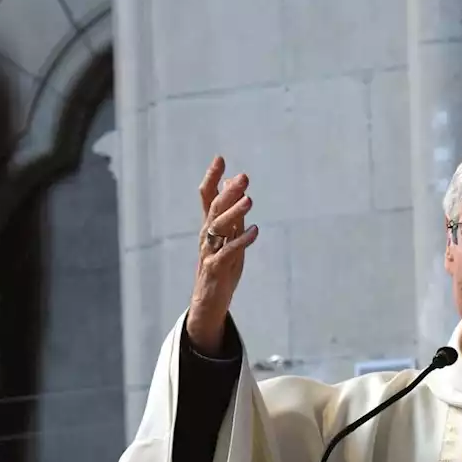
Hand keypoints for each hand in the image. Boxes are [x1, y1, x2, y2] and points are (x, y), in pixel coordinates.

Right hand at [186, 156, 258, 353]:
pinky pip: (228, 252)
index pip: (206, 197)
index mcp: (209, 226)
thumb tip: (234, 184)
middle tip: (243, 177)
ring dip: (234, 213)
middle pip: (214, 209)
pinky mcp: (215, 269)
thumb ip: (232, 212)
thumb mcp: (228, 236)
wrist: (209, 302)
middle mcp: (206, 236)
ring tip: (249, 200)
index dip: (212, 177)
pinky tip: (254, 230)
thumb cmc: (221, 267)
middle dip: (228, 192)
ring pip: (218, 228)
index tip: (220, 158)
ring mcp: (209, 252)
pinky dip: (241, 240)